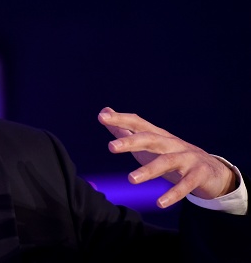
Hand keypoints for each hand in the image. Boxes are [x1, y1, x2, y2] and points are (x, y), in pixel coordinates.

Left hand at [97, 107, 235, 208]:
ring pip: (166, 161)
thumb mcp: (148, 143)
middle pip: (150, 139)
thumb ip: (125, 130)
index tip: (102, 116)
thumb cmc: (171, 154)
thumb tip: (104, 112)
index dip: (120, 119)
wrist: (212, 170)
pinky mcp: (198, 175)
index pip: (138, 123)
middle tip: (110, 147)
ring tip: (131, 179)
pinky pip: (186, 185)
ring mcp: (186, 158)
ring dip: (148, 170)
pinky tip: (160, 203)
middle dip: (130, 141)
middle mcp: (171, 143)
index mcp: (158, 135)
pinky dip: (173, 194)